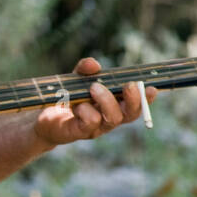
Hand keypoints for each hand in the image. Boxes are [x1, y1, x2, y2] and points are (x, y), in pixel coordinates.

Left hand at [33, 57, 157, 147]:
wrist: (44, 115)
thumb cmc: (67, 97)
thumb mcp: (77, 79)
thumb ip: (85, 70)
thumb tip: (94, 64)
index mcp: (114, 105)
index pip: (136, 104)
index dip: (146, 99)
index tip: (152, 88)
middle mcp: (109, 118)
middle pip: (131, 114)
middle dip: (133, 100)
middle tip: (127, 86)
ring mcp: (96, 128)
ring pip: (112, 118)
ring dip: (106, 100)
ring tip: (93, 88)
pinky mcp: (79, 132)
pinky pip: (91, 122)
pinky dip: (86, 110)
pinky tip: (75, 105)